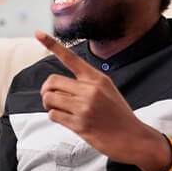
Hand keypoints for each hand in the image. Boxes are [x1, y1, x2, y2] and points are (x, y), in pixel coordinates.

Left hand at [34, 30, 171, 170]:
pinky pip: (53, 115)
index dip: (52, 44)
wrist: (134, 138)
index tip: (37, 32)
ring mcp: (85, 107)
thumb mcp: (107, 90)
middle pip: (51, 81)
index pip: (71, 58)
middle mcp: (90, 90)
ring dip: (49, 104)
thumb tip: (57, 85)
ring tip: (59, 109)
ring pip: (49, 99)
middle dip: (46, 90)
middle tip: (51, 97)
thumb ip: (85, 84)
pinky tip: (66, 120)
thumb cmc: (118, 114)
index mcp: (97, 78)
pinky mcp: (80, 124)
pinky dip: (55, 117)